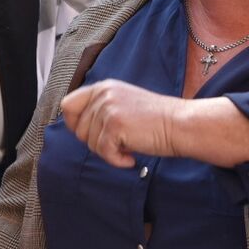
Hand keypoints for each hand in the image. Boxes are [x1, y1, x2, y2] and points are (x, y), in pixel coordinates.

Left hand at [60, 79, 182, 167]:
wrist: (180, 124)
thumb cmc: (155, 120)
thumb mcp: (122, 105)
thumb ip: (100, 110)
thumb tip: (76, 128)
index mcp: (103, 87)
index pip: (68, 105)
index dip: (75, 124)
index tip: (92, 134)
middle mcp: (103, 94)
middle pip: (77, 130)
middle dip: (96, 143)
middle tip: (120, 141)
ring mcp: (108, 108)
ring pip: (90, 144)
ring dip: (109, 152)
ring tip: (130, 144)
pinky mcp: (115, 125)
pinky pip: (104, 153)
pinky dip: (117, 161)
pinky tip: (132, 156)